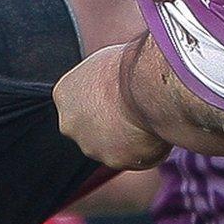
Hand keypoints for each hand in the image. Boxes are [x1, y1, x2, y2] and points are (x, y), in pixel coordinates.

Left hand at [54, 45, 168, 169]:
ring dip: (128, 138)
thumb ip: (101, 80)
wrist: (150, 85)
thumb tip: (114, 82)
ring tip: (151, 118)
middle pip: (91, 128)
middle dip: (111, 123)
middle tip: (137, 110)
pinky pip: (133, 157)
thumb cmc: (134, 65)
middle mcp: (70, 123)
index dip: (104, 99)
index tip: (121, 95)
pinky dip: (146, 148)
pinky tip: (158, 132)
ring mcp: (90, 145)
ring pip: (111, 146)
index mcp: (65, 93)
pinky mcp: (114, 161)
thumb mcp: (108, 63)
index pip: (80, 103)